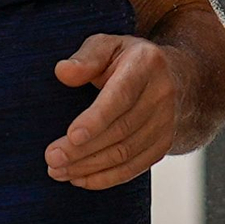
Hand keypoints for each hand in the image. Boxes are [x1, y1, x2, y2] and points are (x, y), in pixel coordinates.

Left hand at [45, 34, 180, 189]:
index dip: (96, 119)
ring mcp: (166, 123)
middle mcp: (161, 96)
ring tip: (58, 171)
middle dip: (83, 149)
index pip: (121, 96)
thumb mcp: (107, 44)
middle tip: (51, 159)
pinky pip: (134, 167)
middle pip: (120, 130)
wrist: (173, 76)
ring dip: (89, 167)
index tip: (72, 136)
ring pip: (126, 153)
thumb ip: (86, 57)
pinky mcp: (163, 145)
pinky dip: (106, 177)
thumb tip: (63, 72)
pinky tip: (79, 179)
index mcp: (146, 64)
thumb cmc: (126, 58)